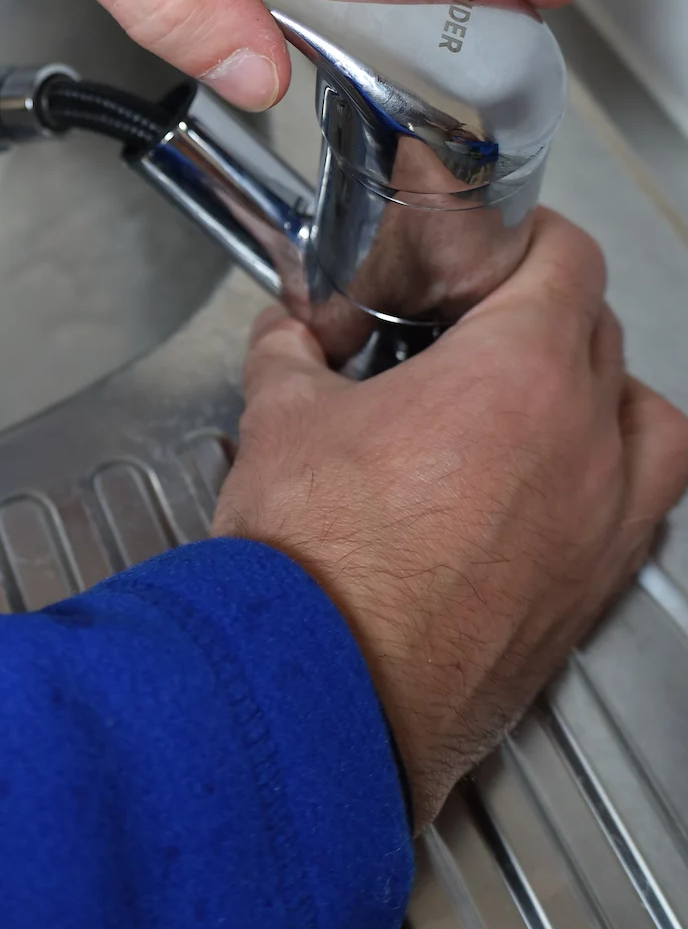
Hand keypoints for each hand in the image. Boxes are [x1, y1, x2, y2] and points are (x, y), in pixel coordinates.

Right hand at [213, 210, 687, 825]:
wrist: (321, 689)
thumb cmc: (314, 565)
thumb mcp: (280, 419)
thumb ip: (293, 353)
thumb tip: (291, 335)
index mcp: (516, 374)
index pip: (566, 260)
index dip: (527, 239)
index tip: (493, 249)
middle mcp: (582, 443)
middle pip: (602, 332)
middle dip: (545, 312)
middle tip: (480, 324)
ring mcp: (600, 524)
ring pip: (649, 422)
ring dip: (605, 395)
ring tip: (544, 401)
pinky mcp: (591, 594)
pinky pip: (642, 510)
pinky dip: (612, 482)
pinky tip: (551, 492)